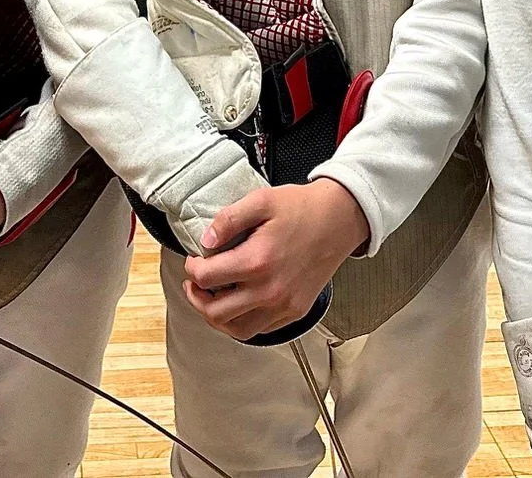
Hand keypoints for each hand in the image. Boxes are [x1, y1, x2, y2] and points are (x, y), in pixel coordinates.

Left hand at [182, 179, 368, 341]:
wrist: (339, 219)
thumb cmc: (303, 209)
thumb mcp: (261, 201)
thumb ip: (228, 219)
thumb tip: (206, 240)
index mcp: (257, 262)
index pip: (207, 277)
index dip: (191, 268)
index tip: (194, 260)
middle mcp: (270, 291)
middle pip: (216, 312)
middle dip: (197, 297)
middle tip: (194, 284)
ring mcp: (284, 305)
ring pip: (237, 330)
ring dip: (217, 317)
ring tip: (211, 298)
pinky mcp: (295, 312)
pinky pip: (260, 330)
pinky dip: (242, 323)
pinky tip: (238, 305)